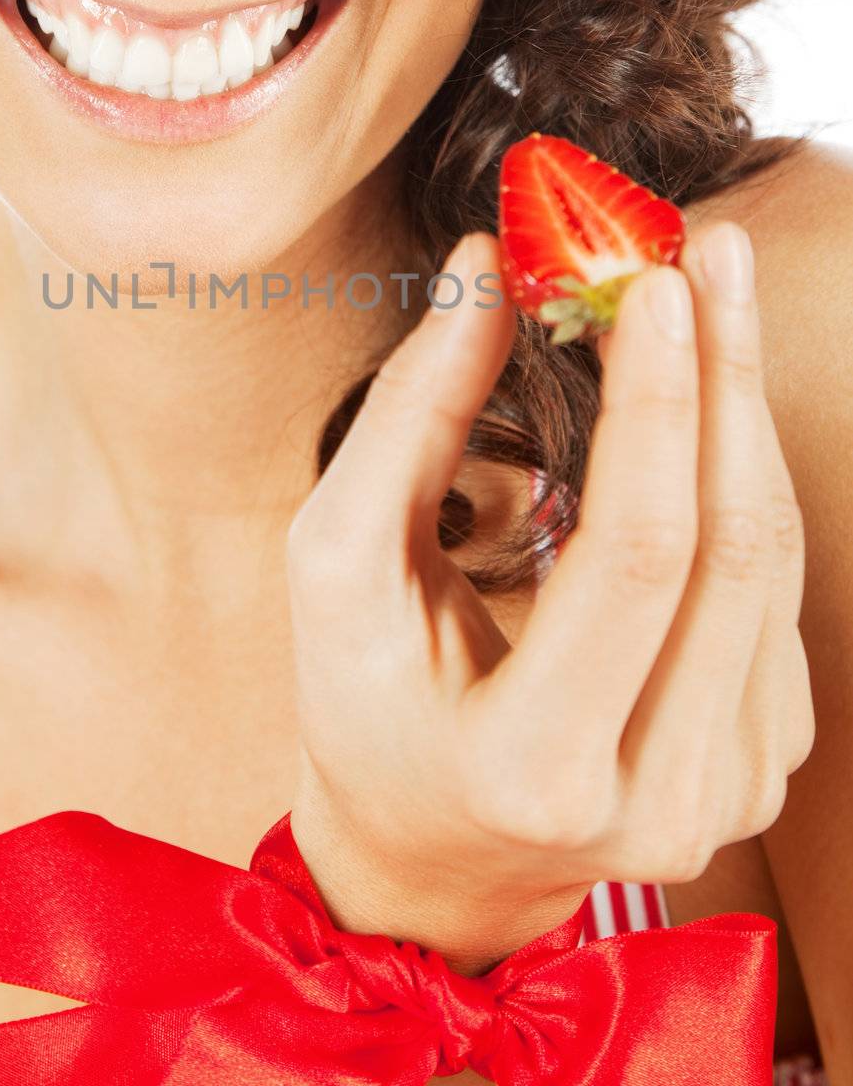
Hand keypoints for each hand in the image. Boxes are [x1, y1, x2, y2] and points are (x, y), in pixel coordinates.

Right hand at [286, 223, 814, 975]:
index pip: (634, 559)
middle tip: (710, 256)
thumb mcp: (337, 566)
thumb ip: (407, 418)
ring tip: (714, 303)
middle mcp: (658, 803)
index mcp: (533, 768)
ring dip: (744, 417)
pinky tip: (704, 417)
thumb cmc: (361, 705)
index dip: (657, 406)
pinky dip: (742, 486)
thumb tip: (485, 271)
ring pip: (772, 567)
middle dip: (725, 380)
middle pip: (731, 552)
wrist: (432, 855)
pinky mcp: (763, 771)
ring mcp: (728, 796)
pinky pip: (775, 599)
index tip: (658, 281)